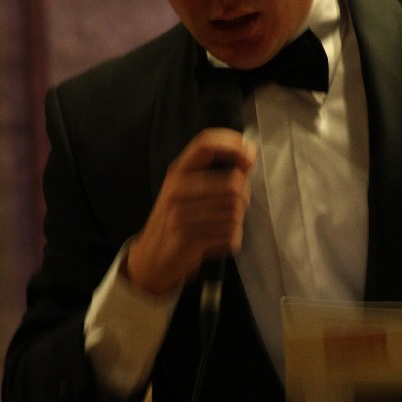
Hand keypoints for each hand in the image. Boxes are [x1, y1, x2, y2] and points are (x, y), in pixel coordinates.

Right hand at [124, 128, 256, 294]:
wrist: (150, 258)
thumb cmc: (178, 219)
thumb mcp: (189, 189)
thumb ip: (218, 172)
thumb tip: (249, 154)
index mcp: (178, 171)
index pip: (206, 144)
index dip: (233, 144)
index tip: (250, 153)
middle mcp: (177, 189)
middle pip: (233, 183)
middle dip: (244, 195)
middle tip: (235, 205)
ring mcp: (180, 215)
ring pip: (235, 210)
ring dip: (237, 220)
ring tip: (223, 224)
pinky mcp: (187, 239)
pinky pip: (230, 234)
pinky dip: (232, 239)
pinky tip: (220, 239)